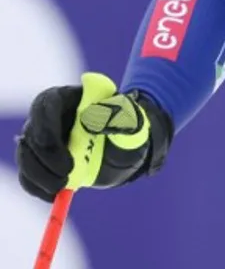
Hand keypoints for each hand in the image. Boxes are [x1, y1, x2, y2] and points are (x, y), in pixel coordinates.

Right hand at [15, 72, 172, 202]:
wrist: (124, 144)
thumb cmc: (126, 124)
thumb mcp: (130, 117)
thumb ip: (117, 115)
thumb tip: (94, 121)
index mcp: (66, 97)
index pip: (45, 106)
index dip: (48, 130)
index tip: (66, 155)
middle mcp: (46, 117)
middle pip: (32, 135)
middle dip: (45, 159)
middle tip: (65, 176)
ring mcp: (40, 139)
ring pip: (26, 158)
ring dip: (39, 176)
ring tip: (62, 187)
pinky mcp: (39, 160)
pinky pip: (28, 175)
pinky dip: (37, 187)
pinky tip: (53, 196)